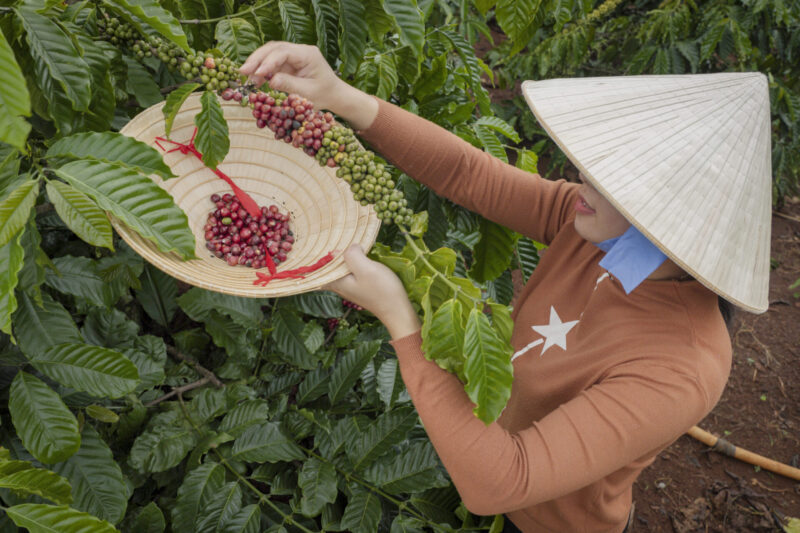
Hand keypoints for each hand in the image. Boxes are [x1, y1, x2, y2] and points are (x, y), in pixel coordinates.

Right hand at [239, 42, 376, 129]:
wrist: (333, 95)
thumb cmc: (324, 95)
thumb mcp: (307, 93)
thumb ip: (289, 85)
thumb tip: (270, 80)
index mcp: (308, 54)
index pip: (283, 52)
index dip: (268, 61)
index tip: (257, 73)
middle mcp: (299, 51)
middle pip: (274, 48)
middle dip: (257, 59)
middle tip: (243, 71)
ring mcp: (293, 56)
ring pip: (270, 53)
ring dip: (257, 64)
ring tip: (246, 77)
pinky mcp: (288, 63)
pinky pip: (271, 63)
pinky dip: (262, 70)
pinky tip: (255, 80)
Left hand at [325, 245, 420, 339]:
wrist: (397, 310)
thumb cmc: (382, 290)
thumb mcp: (366, 269)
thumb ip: (353, 255)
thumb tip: (350, 247)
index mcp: (335, 281)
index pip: (317, 265)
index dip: (319, 251)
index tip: (324, 238)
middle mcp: (338, 285)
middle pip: (327, 266)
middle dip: (329, 253)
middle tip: (334, 237)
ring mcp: (348, 287)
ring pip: (338, 268)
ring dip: (342, 256)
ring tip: (346, 242)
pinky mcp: (358, 287)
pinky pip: (349, 271)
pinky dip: (351, 262)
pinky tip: (358, 254)